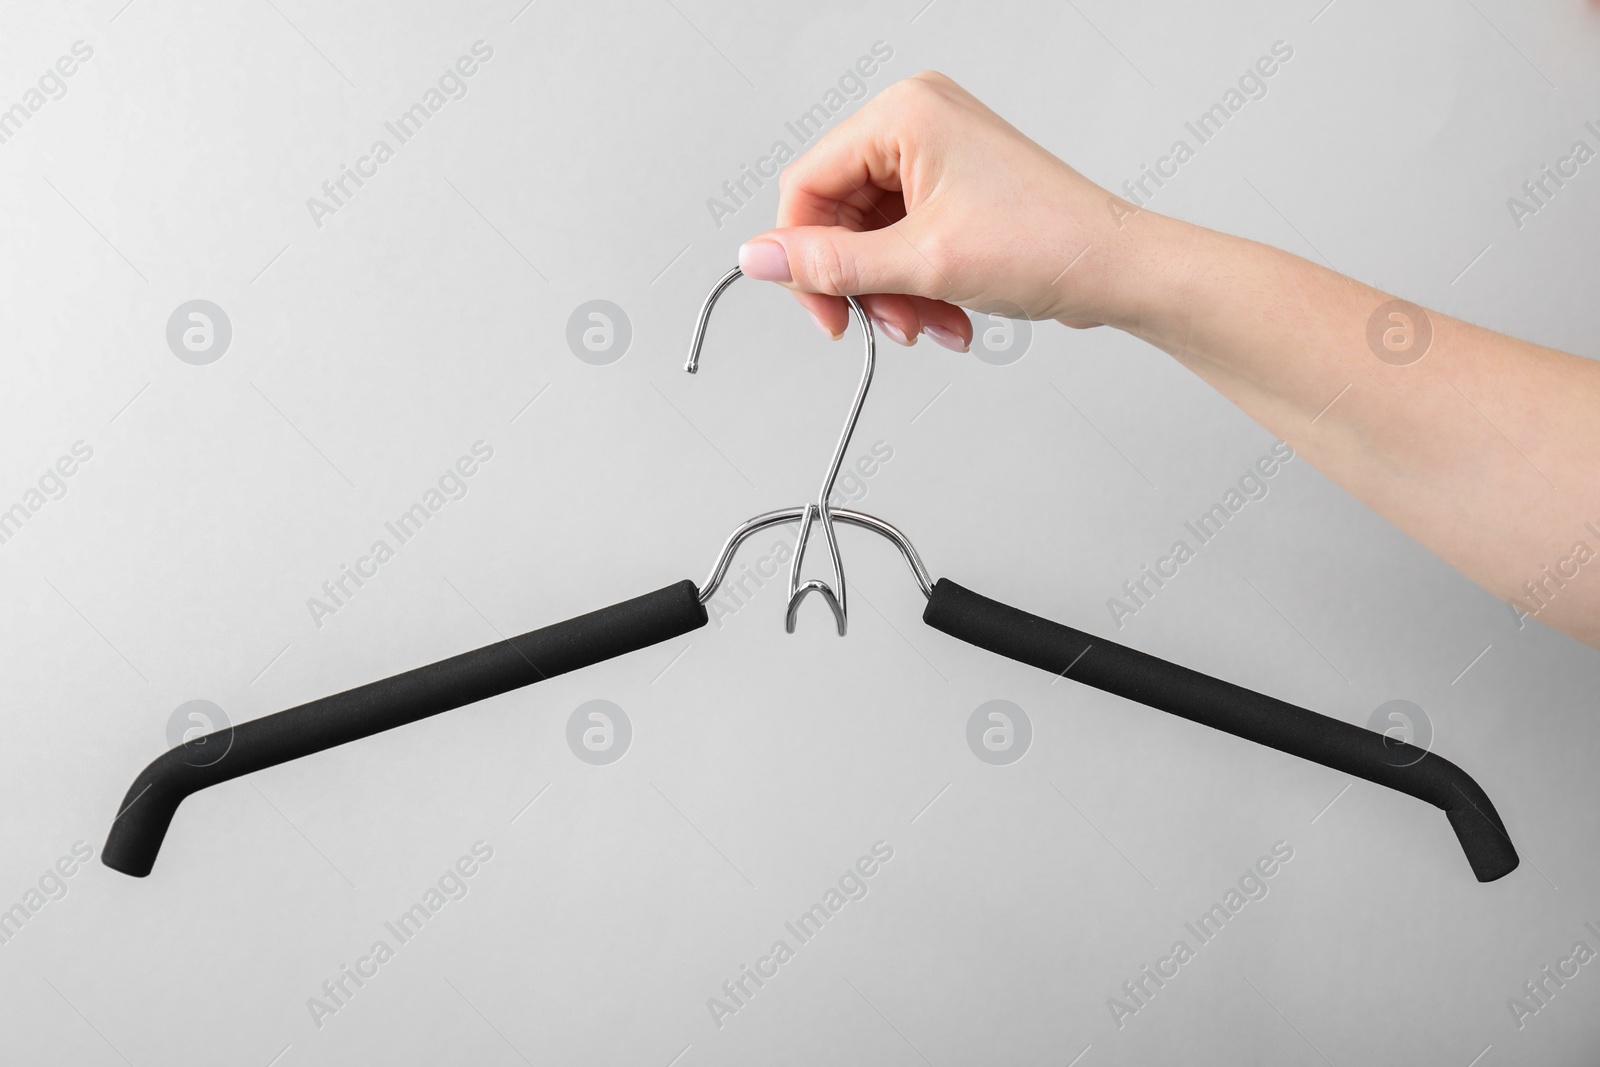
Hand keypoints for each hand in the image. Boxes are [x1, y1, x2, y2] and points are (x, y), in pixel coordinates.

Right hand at [738, 71, 1181, 348]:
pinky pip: (905, 241)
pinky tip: (946, 318)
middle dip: (862, 284)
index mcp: (904, 114)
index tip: (822, 312)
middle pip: (840, 216)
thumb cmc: (1048, 244)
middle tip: (883, 327)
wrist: (1118, 270)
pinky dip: (917, 287)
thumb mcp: (920, 263)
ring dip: (893, 295)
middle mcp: (918, 122)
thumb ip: (830, 263)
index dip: (804, 256)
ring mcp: (938, 154)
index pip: (809, 185)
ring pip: (873, 238)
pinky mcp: (955, 187)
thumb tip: (757, 258)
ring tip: (927, 326)